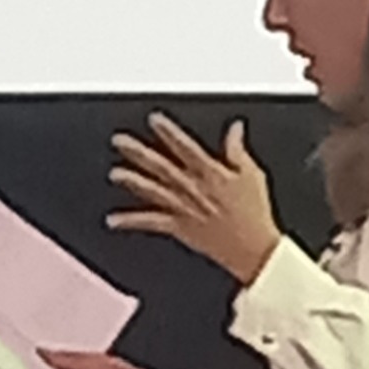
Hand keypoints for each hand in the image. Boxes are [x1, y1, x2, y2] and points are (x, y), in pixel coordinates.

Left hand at [108, 114, 279, 286]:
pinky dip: (131, 221)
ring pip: (152, 190)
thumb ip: (238, 150)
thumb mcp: (252, 175)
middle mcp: (192, 188)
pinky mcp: (179, 228)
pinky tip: (114, 219)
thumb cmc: (255, 214)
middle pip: (160, 166)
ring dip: (132, 181)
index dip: (168, 131)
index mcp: (210, 172)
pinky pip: (151, 223)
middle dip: (138, 152)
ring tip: (115, 174)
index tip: (154, 119)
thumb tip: (235, 128)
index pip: (184, 146)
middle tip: (119, 141)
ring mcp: (183, 208)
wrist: (254, 249)